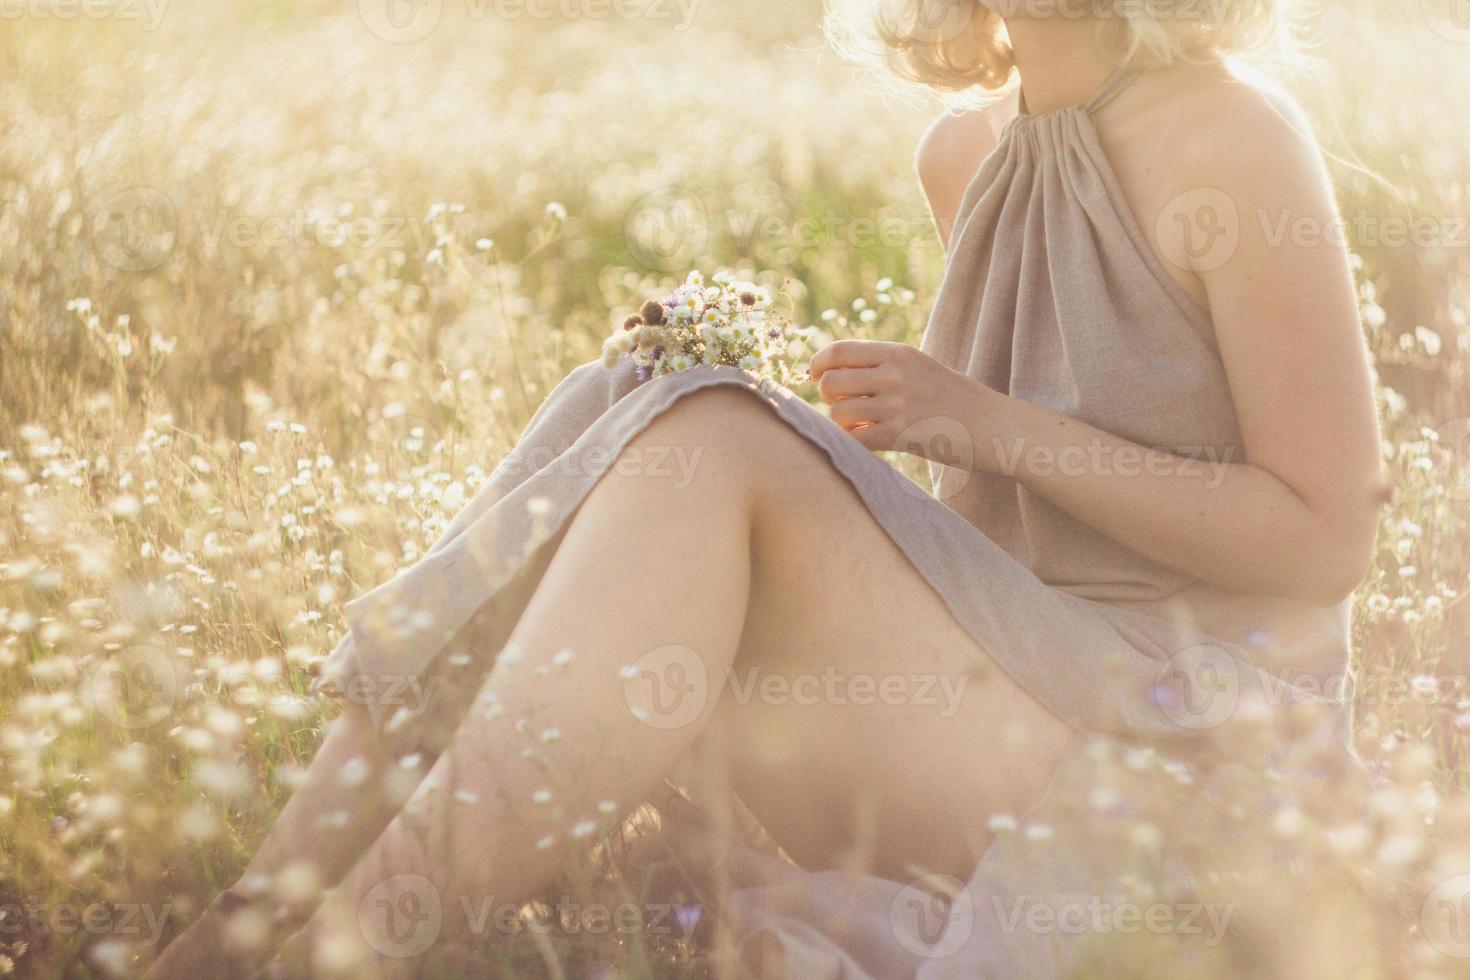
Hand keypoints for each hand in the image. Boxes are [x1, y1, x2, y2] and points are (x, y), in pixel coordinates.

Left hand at [808, 340, 1002, 469]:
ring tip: (863, 428)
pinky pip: (855, 440)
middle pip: (831, 383)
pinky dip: (855, 444)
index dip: (818, 364)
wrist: (993, 425)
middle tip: (846, 408)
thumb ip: (883, 367)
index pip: (839, 351)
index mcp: (898, 353)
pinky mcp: (902, 435)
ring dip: (843, 425)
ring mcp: (898, 404)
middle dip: (829, 399)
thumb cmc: (954, 399)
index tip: (815, 377)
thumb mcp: (920, 368)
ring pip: (839, 414)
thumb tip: (834, 374)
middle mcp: (895, 374)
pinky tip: (870, 443)